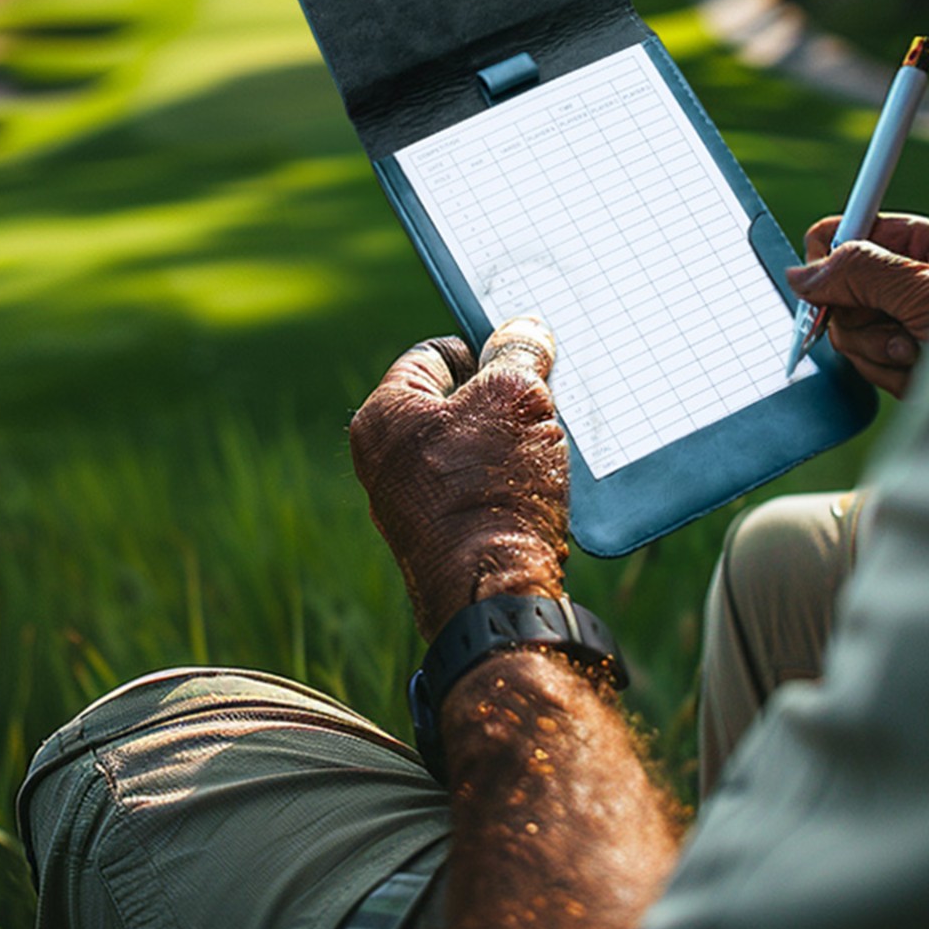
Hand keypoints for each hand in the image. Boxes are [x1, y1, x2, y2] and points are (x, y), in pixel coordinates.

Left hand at [349, 316, 568, 641]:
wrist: (496, 598)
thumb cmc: (493, 491)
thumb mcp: (515, 398)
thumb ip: (518, 355)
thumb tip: (523, 330)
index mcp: (382, 416)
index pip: (434, 354)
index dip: (483, 349)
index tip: (520, 359)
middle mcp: (383, 462)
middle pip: (453, 404)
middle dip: (500, 400)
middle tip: (540, 403)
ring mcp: (409, 507)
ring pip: (470, 451)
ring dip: (511, 445)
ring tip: (545, 450)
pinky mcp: (440, 543)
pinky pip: (479, 494)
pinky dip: (509, 486)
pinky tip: (538, 492)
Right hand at [785, 213, 928, 397]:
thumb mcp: (927, 293)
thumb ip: (860, 273)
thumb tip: (802, 272)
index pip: (857, 229)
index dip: (831, 255)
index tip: (820, 286)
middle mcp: (920, 279)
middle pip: (844, 287)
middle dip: (862, 319)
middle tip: (895, 333)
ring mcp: (913, 321)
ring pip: (853, 331)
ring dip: (879, 352)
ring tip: (918, 357)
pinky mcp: (910, 361)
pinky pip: (871, 365)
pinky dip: (891, 376)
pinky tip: (923, 375)